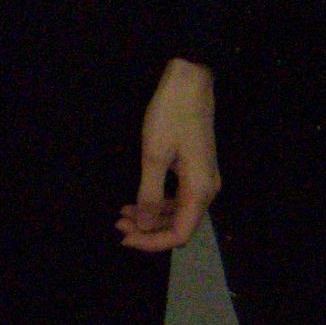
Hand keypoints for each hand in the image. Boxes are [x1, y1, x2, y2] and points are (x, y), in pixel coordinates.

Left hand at [120, 58, 215, 250]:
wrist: (190, 82)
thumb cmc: (171, 115)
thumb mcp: (154, 156)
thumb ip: (150, 196)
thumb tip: (144, 226)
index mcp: (199, 190)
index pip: (179, 234)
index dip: (152, 242)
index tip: (126, 238)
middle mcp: (206, 190)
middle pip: (180, 226)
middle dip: (149, 230)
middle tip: (118, 225)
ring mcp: (204, 179)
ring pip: (179, 213)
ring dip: (152, 218)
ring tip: (123, 214)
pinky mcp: (197, 169)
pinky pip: (180, 197)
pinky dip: (159, 203)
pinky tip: (138, 201)